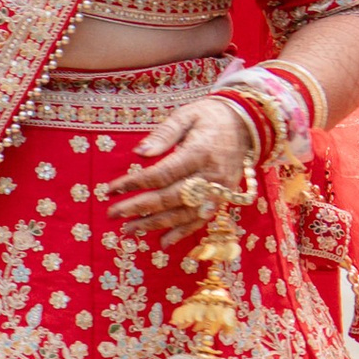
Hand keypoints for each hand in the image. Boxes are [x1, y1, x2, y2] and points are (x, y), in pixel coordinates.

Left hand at [92, 95, 256, 232]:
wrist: (245, 125)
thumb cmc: (210, 117)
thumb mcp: (186, 115)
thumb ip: (164, 134)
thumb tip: (139, 153)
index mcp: (199, 152)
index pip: (162, 174)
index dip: (135, 183)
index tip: (112, 189)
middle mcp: (210, 176)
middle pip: (170, 198)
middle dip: (139, 208)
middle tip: (113, 215)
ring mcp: (218, 191)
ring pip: (183, 214)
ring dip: (155, 224)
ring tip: (130, 231)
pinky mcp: (222, 199)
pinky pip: (201, 221)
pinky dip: (182, 233)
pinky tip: (163, 242)